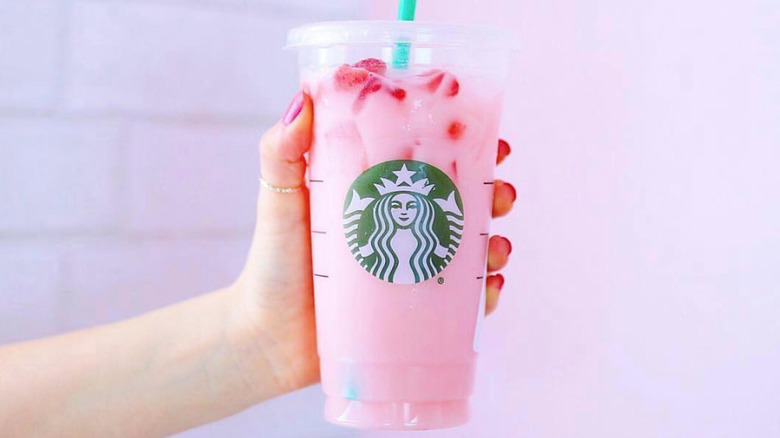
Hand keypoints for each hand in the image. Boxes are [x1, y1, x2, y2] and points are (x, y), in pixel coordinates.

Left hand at [229, 92, 516, 398]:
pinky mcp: (413, 312)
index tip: (489, 136)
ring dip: (496, 242)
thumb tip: (300, 99)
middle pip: (460, 202)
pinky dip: (484, 293)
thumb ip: (281, 153)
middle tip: (502, 192)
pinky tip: (491, 287)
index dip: (464, 146)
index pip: (427, 160)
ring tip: (498, 247)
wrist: (267, 340)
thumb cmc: (272, 265)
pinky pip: (461, 301)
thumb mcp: (279, 201)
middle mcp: (400, 227)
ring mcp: (410, 269)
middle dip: (493, 192)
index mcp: (376, 193)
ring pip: (470, 249)